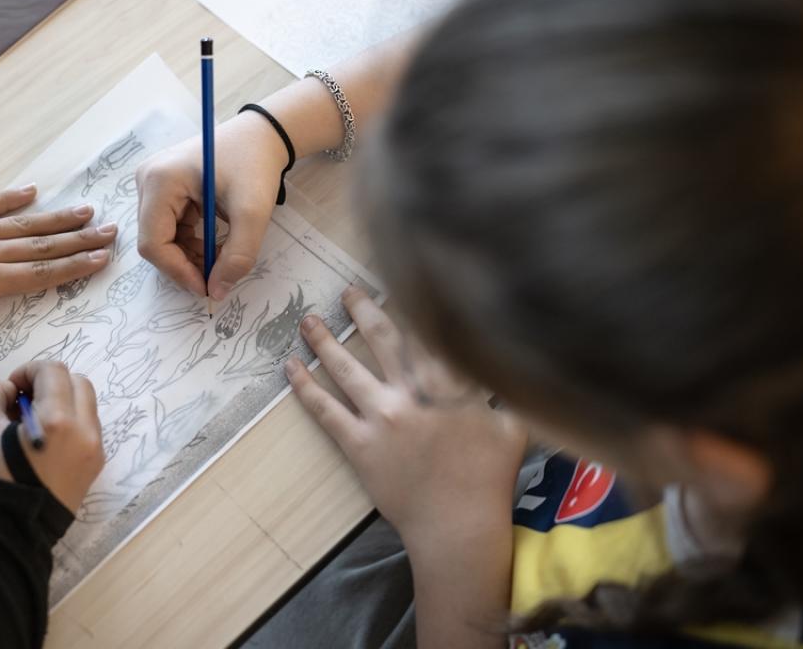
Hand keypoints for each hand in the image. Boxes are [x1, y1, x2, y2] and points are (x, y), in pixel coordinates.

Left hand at [0, 185, 115, 432]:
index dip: (72, 268)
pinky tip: (32, 191)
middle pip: (40, 246)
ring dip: (55, 219)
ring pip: (21, 224)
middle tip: (110, 230)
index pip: (38, 275)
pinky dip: (10, 198)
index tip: (101, 259)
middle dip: (78, 240)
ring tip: (86, 211)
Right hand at [0, 361, 103, 512]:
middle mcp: (85, 432)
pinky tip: (44, 441)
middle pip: (78, 382)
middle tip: (23, 401)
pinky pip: (88, 429)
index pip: (53, 371)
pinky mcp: (95, 467)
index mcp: (58, 421)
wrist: (9, 535)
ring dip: (62, 401)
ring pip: (86, 405)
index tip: (11, 389)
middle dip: (50, 382)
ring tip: (32, 422)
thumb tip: (6, 387)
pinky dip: (70, 422)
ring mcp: (94, 451)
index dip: (28, 370)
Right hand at [136, 111, 287, 299]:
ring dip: (188, 256)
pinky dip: (190, 243)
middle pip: (154, 241)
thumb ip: (238, 256)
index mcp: (160, 180)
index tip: (207, 288)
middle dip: (184, 264)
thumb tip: (217, 291)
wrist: (261, 135)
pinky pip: (169, 228)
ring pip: (161, 237)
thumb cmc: (255, 165)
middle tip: (216, 278)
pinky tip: (212, 244)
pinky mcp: (163, 189)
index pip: (154, 242)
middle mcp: (147, 180)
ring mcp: (152, 184)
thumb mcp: (253, 213)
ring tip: (219, 258)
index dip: (178, 271)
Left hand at [285, 287, 526, 545]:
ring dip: (324, 341)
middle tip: (347, 292)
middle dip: (362, 309)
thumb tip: (508, 356)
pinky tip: (290, 367)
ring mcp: (382, 417)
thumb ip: (504, 388)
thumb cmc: (489, 477)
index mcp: (451, 383)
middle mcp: (412, 392)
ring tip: (308, 321)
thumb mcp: (512, 424)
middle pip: (383, 338)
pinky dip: (305, 387)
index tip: (395, 278)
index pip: (426, 330)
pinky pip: (325, 409)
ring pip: (346, 368)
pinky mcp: (359, 444)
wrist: (457, 524)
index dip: (410, 302)